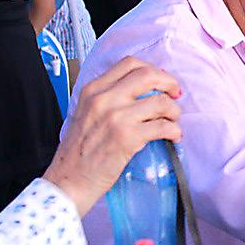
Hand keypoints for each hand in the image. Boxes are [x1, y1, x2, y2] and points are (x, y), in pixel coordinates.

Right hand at [43, 58, 182, 215]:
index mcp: (92, 90)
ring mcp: (115, 117)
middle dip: (169, 83)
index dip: (152, 70)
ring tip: (172, 121)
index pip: (129, 63)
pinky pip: (163, 126)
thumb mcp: (86, 113)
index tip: (161, 82)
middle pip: (148, 75)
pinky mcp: (127, 137)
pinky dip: (174, 131)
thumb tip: (144, 90)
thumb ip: (108, 99)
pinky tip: (173, 136)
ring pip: (161, 101)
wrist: (69, 181)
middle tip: (175, 96)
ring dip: (174, 111)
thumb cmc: (79, 152)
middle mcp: (103, 99)